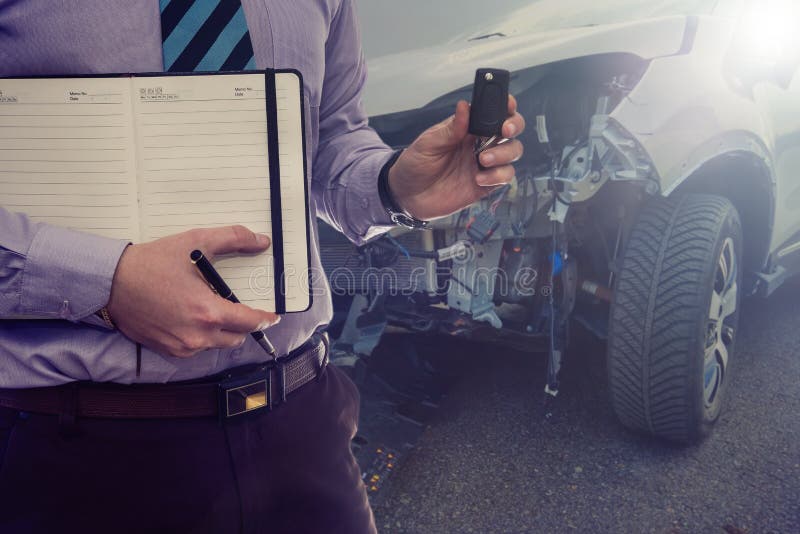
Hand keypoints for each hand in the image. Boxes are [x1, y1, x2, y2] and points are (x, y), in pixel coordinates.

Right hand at [106, 225, 279, 357]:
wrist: (111, 282)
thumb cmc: (152, 263)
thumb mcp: (196, 242)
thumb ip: (233, 239)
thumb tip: (260, 241)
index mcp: (208, 312)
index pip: (250, 322)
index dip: (265, 319)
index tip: (273, 317)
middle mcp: (197, 335)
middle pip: (236, 337)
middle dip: (242, 324)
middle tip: (238, 307)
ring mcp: (181, 346)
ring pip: (216, 344)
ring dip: (221, 331)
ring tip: (212, 310)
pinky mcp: (167, 350)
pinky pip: (195, 349)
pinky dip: (201, 337)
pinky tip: (192, 319)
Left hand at [387, 96, 525, 220]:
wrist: (408, 196)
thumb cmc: (416, 165)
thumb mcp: (428, 143)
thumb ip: (450, 128)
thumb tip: (464, 106)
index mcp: (467, 128)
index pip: (493, 111)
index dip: (505, 105)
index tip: (508, 104)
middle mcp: (480, 143)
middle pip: (511, 129)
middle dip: (514, 126)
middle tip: (504, 130)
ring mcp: (485, 164)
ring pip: (512, 151)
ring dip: (504, 153)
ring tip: (483, 159)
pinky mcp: (486, 184)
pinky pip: (504, 176)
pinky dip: (497, 176)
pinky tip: (478, 178)